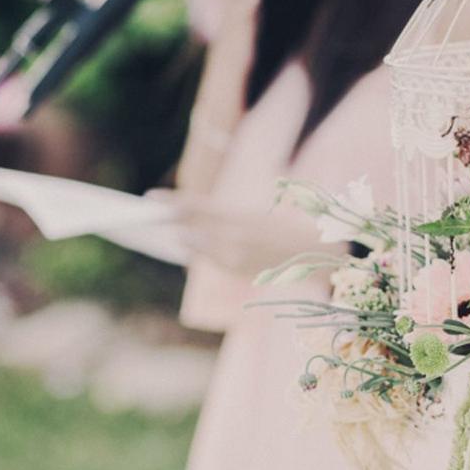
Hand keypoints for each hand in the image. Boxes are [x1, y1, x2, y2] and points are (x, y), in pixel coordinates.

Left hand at [147, 188, 336, 274]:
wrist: (326, 255)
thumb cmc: (299, 227)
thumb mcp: (265, 215)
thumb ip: (230, 220)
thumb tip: (198, 223)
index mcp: (241, 218)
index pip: (197, 207)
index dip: (172, 203)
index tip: (150, 198)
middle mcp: (235, 240)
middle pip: (193, 228)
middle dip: (169, 222)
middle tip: (144, 215)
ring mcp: (238, 259)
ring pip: (201, 247)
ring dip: (183, 238)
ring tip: (163, 231)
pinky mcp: (243, 271)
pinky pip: (215, 260)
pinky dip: (201, 251)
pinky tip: (189, 245)